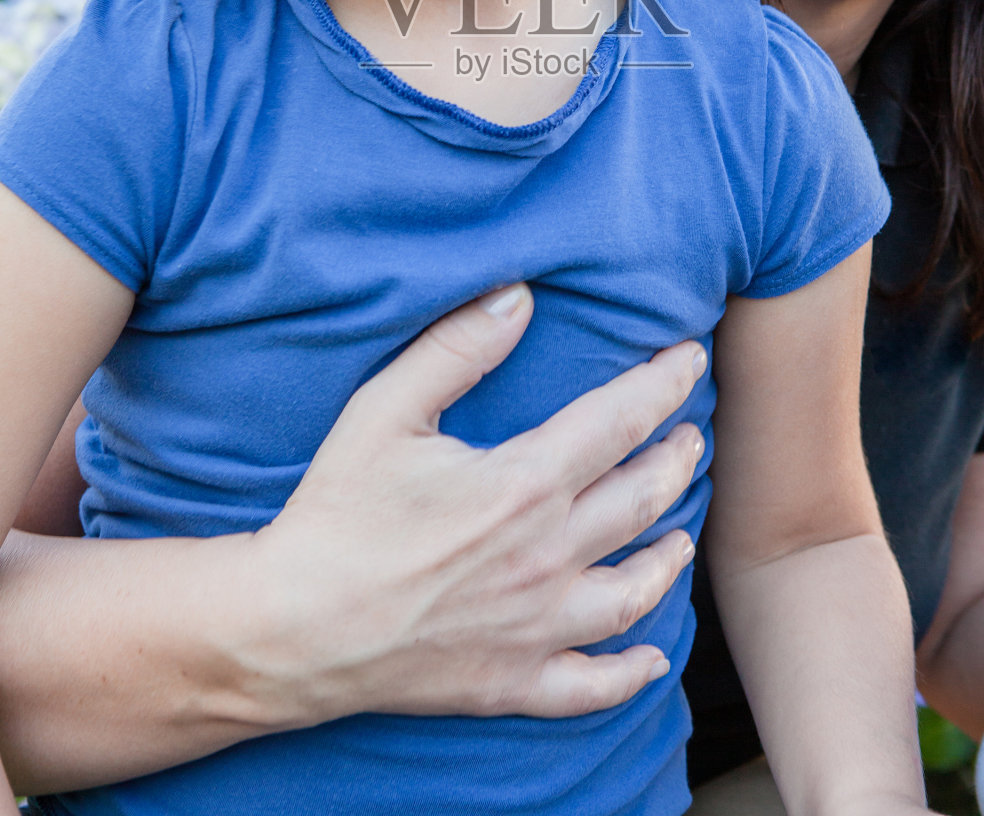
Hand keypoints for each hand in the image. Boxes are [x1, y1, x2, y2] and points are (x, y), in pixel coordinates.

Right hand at [243, 283, 704, 723]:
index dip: (664, 383)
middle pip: (643, 500)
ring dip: (669, 556)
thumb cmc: (335, 513)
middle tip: (694, 434)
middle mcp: (546, 557)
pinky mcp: (511, 684)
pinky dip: (630, 673)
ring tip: (683, 530)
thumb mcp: (385, 409)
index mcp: (523, 484)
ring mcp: (535, 628)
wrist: (290, 628)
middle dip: (677, 459)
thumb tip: (519, 297)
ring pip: (635, 592)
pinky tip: (651, 658)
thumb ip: (457, 348)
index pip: (620, 420)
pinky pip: (592, 685)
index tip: (688, 358)